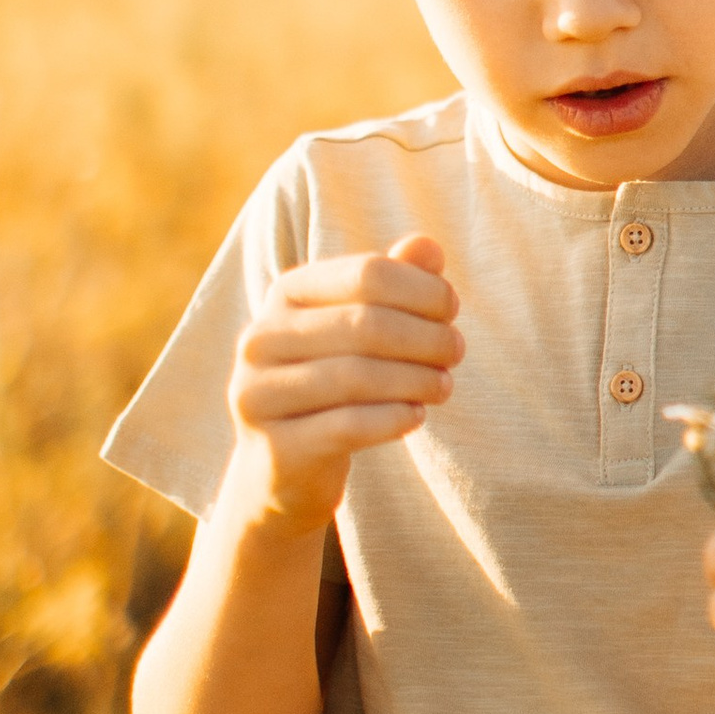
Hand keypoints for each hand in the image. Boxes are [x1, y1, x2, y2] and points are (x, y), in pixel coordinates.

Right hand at [225, 235, 461, 531]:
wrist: (281, 466)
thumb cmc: (332, 382)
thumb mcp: (360, 327)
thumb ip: (393, 284)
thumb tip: (428, 247)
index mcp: (285, 293)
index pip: (366, 273)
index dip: (421, 289)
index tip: (452, 309)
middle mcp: (261, 338)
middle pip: (365, 324)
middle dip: (424, 337)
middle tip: (455, 352)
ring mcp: (258, 394)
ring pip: (356, 376)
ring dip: (416, 379)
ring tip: (443, 386)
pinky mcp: (275, 447)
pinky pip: (347, 426)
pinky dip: (393, 418)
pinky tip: (416, 416)